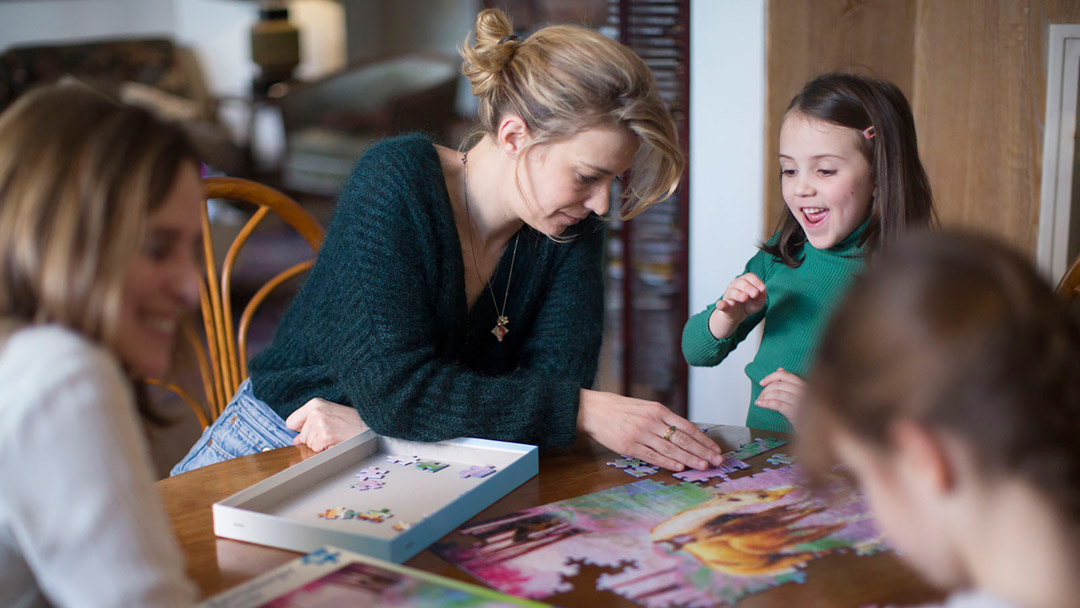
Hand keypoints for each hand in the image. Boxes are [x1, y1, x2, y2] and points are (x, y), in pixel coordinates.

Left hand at [285, 398, 369, 452]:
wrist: (370, 425)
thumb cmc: (352, 421)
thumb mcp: (329, 415)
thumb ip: (310, 424)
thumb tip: (296, 439)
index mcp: (314, 403)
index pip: (291, 422)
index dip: (301, 429)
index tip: (312, 429)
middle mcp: (315, 411)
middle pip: (301, 436)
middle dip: (314, 439)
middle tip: (331, 432)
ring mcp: (320, 423)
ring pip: (309, 444)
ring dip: (321, 444)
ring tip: (336, 435)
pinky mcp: (325, 435)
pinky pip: (317, 449)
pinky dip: (326, 449)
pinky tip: (337, 440)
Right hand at [577, 389, 722, 471]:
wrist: (593, 410)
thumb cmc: (620, 409)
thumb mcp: (645, 407)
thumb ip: (663, 420)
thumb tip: (685, 435)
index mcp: (658, 410)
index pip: (687, 427)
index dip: (703, 439)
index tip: (715, 449)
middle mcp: (651, 421)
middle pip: (682, 439)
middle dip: (702, 451)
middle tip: (717, 461)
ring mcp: (640, 434)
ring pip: (670, 449)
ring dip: (689, 459)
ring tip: (704, 466)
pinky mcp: (629, 446)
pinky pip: (652, 456)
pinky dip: (667, 462)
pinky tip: (679, 467)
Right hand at [708, 272, 766, 339]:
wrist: (737, 316)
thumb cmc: (748, 305)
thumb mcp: (758, 302)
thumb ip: (761, 298)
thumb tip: (762, 292)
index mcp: (745, 281)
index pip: (750, 277)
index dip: (756, 282)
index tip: (763, 289)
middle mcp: (735, 285)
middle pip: (740, 282)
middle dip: (748, 288)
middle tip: (755, 294)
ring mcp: (728, 295)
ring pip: (732, 292)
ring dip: (739, 295)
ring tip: (745, 298)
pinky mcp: (724, 305)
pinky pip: (721, 304)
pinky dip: (721, 304)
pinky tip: (721, 305)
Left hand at [756, 367, 804, 426]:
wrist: (816, 428)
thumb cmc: (807, 411)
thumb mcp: (800, 394)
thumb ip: (790, 381)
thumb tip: (780, 369)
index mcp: (804, 384)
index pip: (785, 375)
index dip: (770, 377)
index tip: (762, 382)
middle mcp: (803, 391)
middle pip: (778, 384)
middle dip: (765, 390)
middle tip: (760, 396)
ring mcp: (800, 401)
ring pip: (777, 393)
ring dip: (764, 397)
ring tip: (759, 401)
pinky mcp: (795, 412)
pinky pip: (778, 404)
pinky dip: (766, 403)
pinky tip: (761, 404)